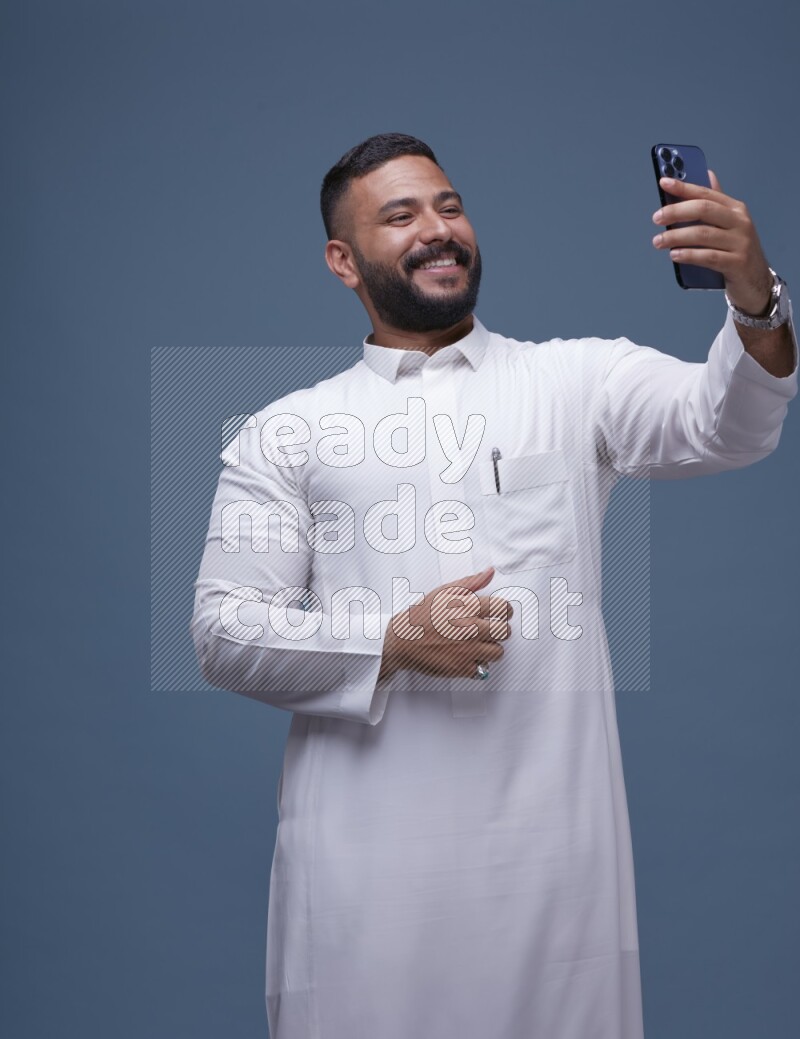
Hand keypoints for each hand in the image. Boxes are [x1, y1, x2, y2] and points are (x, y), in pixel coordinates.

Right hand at [378, 566, 513, 680]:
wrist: (402, 640)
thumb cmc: (421, 615)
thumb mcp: (443, 592)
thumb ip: (471, 582)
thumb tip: (490, 572)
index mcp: (468, 607)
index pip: (504, 608)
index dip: (506, 611)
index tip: (501, 614)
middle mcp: (471, 628)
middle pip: (505, 631)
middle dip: (500, 630)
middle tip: (489, 630)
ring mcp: (467, 650)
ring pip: (498, 652)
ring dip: (490, 648)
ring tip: (477, 644)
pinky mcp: (462, 668)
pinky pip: (484, 668)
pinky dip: (478, 664)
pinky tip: (467, 656)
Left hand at [652, 171, 772, 314]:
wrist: (756, 280)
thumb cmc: (736, 251)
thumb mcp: (729, 225)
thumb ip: (715, 203)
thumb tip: (706, 174)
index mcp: (735, 209)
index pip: (706, 194)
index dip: (684, 187)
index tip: (664, 183)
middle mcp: (740, 222)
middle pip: (704, 210)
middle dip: (677, 211)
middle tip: (657, 218)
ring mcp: (740, 243)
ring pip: (703, 234)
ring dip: (676, 237)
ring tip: (658, 241)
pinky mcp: (737, 263)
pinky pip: (708, 257)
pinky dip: (689, 255)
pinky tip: (674, 255)